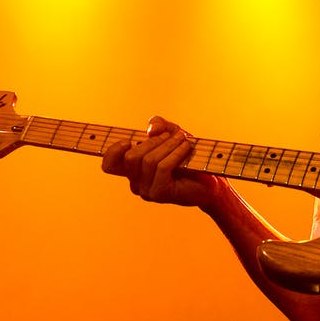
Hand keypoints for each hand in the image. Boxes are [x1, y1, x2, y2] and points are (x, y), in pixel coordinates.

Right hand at [101, 116, 222, 208]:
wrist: (210, 180)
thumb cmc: (188, 157)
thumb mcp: (173, 134)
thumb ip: (160, 126)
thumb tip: (150, 130)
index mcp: (133, 170)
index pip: (109, 164)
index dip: (112, 151)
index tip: (128, 141)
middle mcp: (136, 183)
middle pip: (131, 157)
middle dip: (152, 142)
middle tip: (172, 135)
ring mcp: (147, 191)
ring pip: (148, 161)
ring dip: (168, 145)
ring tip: (183, 140)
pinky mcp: (160, 194)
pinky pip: (162, 168)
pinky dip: (175, 153)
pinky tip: (186, 148)